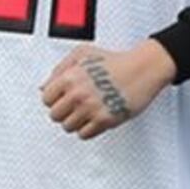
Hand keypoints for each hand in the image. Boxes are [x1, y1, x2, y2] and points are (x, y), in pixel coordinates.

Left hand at [38, 41, 177, 139]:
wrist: (144, 68)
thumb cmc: (117, 60)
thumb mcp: (83, 53)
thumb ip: (60, 69)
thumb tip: (44, 87)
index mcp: (69, 78)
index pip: (46, 99)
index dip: (54, 99)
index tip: (62, 99)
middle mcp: (78, 94)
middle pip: (55, 116)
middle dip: (64, 112)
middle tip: (74, 108)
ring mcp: (91, 108)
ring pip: (68, 127)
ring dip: (76, 122)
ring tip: (86, 114)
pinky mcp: (105, 120)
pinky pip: (85, 134)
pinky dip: (87, 130)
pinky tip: (94, 121)